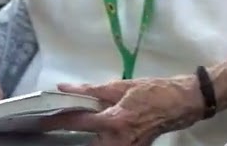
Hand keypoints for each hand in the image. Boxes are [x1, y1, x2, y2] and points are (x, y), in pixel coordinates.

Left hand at [45, 76, 203, 145]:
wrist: (183, 103)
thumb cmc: (155, 91)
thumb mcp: (122, 86)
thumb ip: (92, 89)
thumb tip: (66, 88)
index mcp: (115, 121)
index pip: (78, 123)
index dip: (57, 120)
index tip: (42, 120)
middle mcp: (119, 140)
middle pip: (85, 143)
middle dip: (73, 134)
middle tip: (60, 123)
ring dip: (88, 139)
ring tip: (81, 125)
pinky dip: (101, 140)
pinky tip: (99, 131)